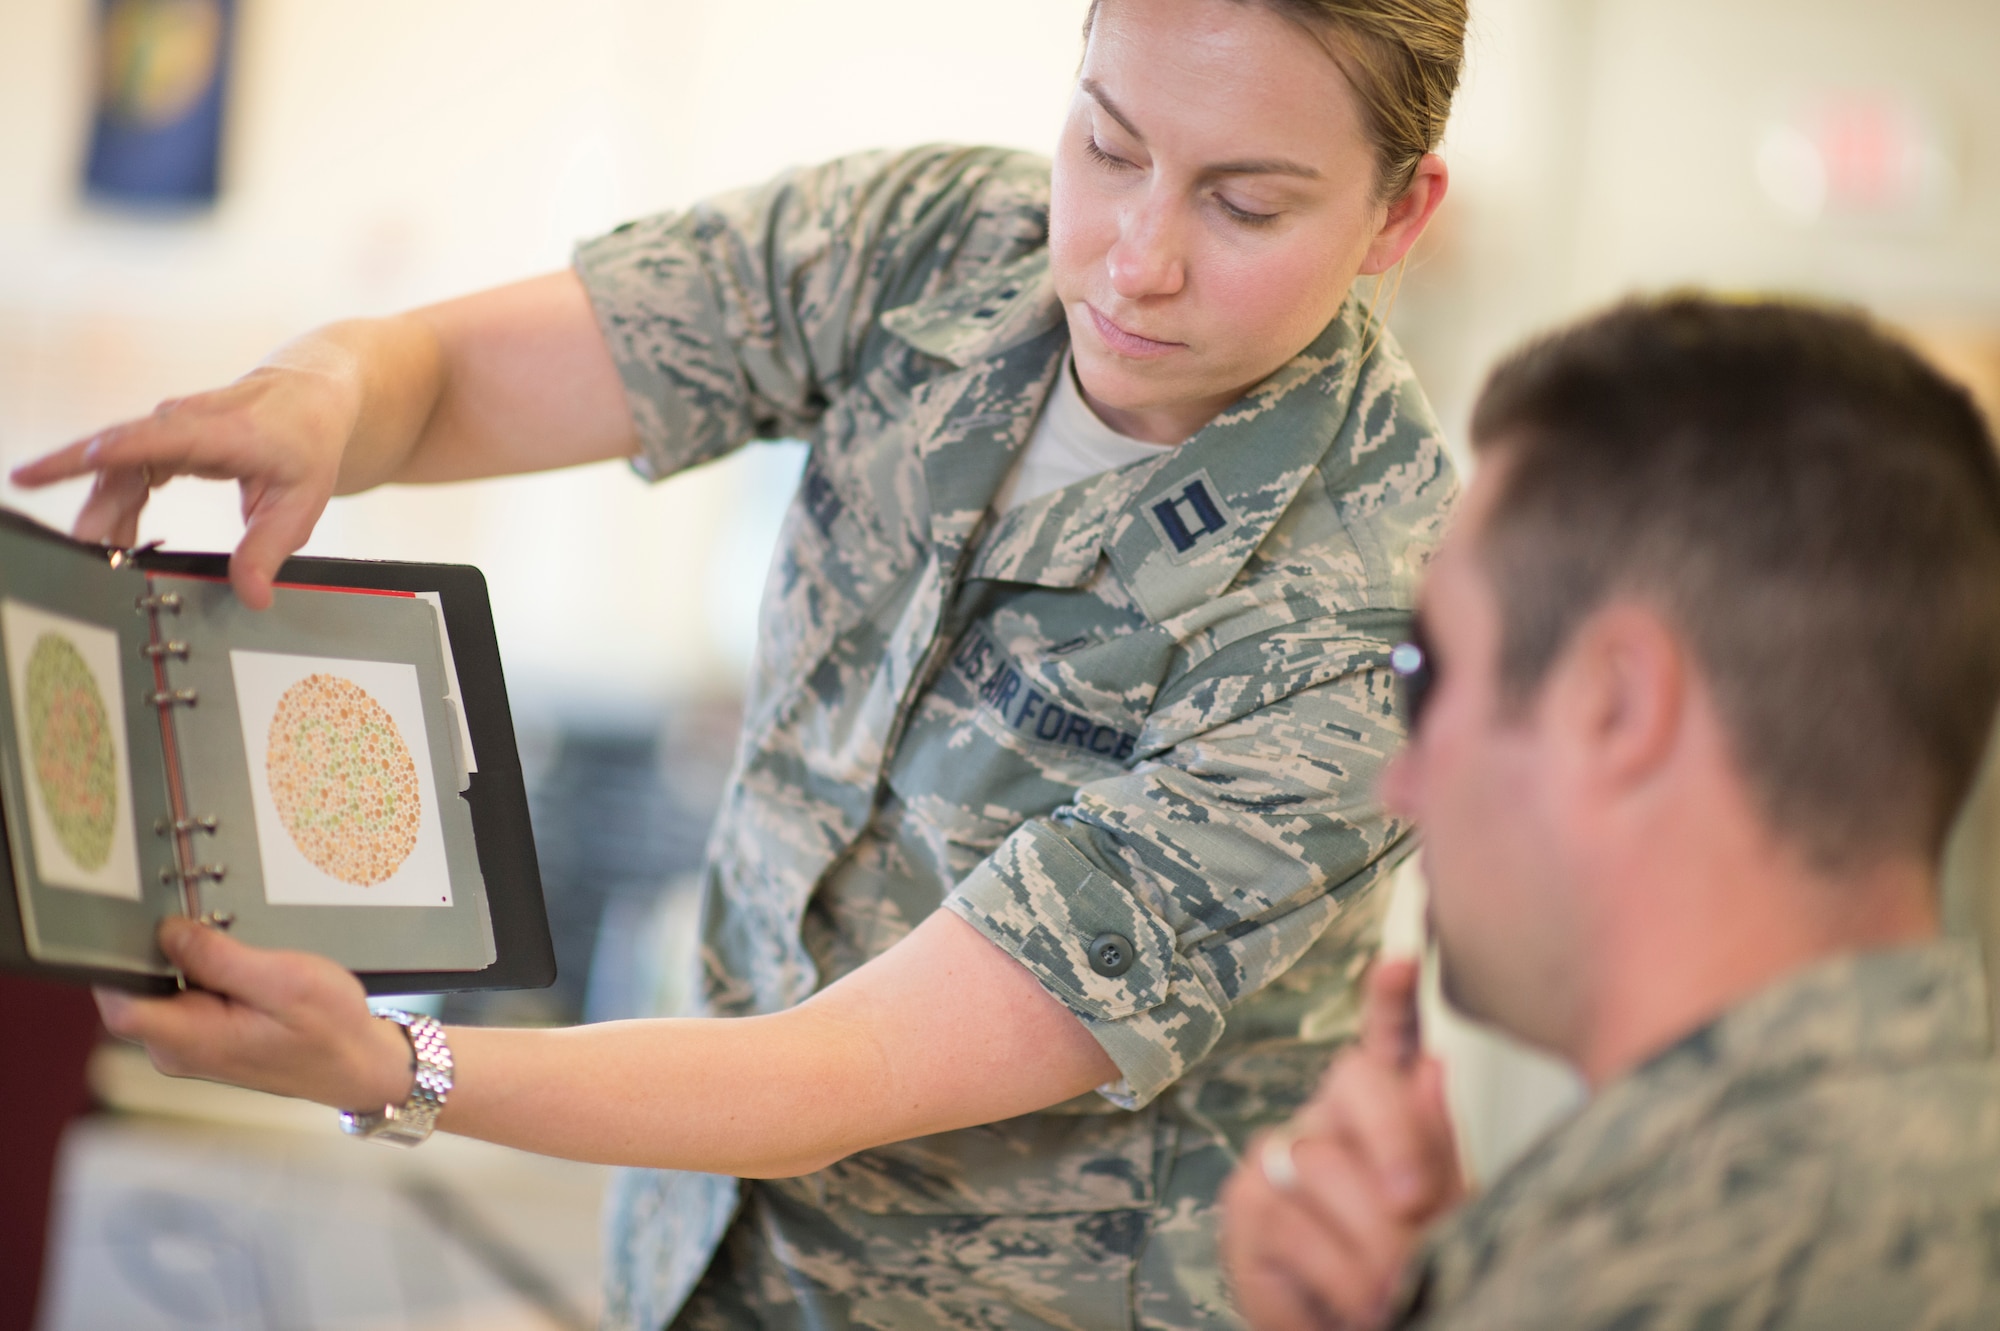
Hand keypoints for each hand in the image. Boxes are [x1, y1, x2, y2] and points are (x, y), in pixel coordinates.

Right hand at [10, 355, 361, 609]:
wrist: (308, 400)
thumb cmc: (306, 442)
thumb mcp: (299, 503)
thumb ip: (268, 550)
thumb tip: (252, 595)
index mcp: (227, 431)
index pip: (165, 436)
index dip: (123, 448)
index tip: (85, 461)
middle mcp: (189, 420)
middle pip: (122, 445)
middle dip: (75, 471)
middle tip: (47, 507)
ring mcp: (172, 426)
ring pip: (119, 461)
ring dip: (98, 504)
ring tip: (88, 548)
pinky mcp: (163, 437)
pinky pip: (127, 467)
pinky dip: (116, 501)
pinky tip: (113, 536)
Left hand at [95, 916, 412, 1112]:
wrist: (356, 1064)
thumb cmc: (330, 1030)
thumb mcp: (285, 982)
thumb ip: (221, 959)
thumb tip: (169, 933)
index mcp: (192, 1039)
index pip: (119, 1003)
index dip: (118, 960)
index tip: (136, 921)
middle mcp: (178, 1047)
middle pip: (135, 989)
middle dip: (159, 951)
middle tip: (203, 922)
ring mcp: (187, 1044)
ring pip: (159, 988)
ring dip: (185, 960)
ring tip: (231, 944)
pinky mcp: (200, 1036)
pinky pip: (180, 996)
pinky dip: (200, 972)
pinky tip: (237, 963)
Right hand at [1220, 958, 1464, 1329]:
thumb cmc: (1414, 1272)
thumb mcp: (1446, 1215)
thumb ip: (1437, 1147)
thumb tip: (1431, 1068)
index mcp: (1384, 1113)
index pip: (1386, 1044)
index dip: (1391, 1001)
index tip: (1400, 963)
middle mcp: (1325, 1121)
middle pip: (1354, 1086)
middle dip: (1394, 1145)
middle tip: (1416, 1209)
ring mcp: (1276, 1163)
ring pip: (1319, 1167)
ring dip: (1367, 1244)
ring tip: (1394, 1296)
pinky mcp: (1242, 1216)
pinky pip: (1284, 1231)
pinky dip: (1327, 1283)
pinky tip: (1348, 1309)